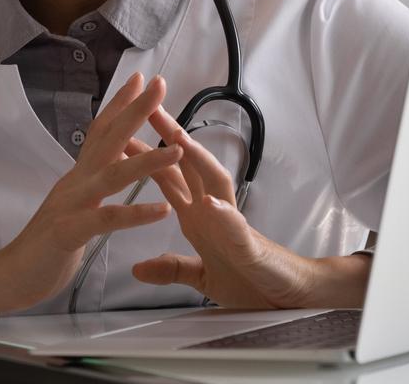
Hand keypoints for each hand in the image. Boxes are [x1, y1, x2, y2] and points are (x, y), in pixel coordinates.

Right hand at [0, 73, 183, 317]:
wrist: (9, 275)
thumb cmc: (46, 245)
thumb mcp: (72, 206)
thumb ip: (88, 186)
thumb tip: (106, 166)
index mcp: (78, 176)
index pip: (101, 132)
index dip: (120, 104)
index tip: (141, 79)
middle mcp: (75, 182)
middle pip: (108, 140)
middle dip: (135, 111)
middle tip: (159, 83)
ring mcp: (70, 205)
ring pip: (112, 176)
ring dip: (147, 162)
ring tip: (177, 150)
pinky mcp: (69, 232)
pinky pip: (106, 220)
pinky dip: (135, 214)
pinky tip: (162, 211)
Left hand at [130, 107, 370, 308]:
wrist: (286, 300)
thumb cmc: (249, 281)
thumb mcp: (200, 277)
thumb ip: (171, 268)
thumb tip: (137, 268)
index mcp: (199, 217)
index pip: (169, 177)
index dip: (146, 156)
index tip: (121, 134)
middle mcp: (214, 211)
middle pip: (190, 165)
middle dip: (169, 136)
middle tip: (148, 108)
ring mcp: (232, 225)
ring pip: (215, 182)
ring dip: (197, 158)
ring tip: (178, 137)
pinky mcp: (249, 246)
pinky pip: (235, 227)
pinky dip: (222, 213)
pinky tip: (208, 202)